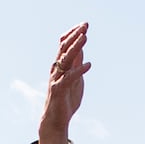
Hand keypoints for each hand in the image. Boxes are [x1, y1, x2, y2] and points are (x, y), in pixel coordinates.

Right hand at [39, 22, 90, 143]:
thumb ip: (76, 65)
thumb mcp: (75, 79)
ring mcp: (56, 78)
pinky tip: (88, 65)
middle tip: (85, 25)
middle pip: (64, 48)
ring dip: (76, 48)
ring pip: (65, 59)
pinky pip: (69, 78)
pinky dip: (78, 71)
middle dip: (75, 36)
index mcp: (60, 65)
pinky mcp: (59, 90)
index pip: (65, 45)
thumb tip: (82, 50)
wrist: (56, 118)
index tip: (84, 24)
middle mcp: (56, 69)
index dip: (73, 34)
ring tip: (85, 38)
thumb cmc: (66, 98)